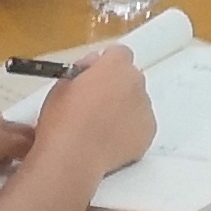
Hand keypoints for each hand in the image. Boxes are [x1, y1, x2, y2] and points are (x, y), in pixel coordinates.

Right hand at [36, 49, 155, 180]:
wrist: (73, 157)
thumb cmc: (62, 120)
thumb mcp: (62, 86)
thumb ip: (82, 71)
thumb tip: (91, 69)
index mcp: (115, 65)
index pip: (119, 53)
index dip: (104, 65)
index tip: (92, 77)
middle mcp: (136, 82)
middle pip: (130, 78)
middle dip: (116, 87)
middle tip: (94, 105)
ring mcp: (146, 107)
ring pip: (137, 102)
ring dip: (124, 109)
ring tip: (100, 128)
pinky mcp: (149, 132)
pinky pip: (141, 125)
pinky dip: (130, 130)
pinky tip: (110, 141)